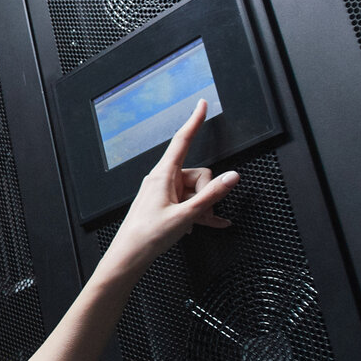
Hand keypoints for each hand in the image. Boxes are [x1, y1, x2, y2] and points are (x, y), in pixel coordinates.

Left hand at [101, 99, 238, 278]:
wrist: (129, 256)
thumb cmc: (147, 236)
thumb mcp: (186, 216)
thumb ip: (211, 196)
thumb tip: (232, 177)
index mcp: (163, 175)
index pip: (182, 140)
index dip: (194, 121)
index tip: (201, 104)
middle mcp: (162, 179)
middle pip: (198, 174)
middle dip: (205, 193)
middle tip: (198, 213)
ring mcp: (163, 192)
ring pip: (195, 190)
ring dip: (202, 207)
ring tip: (196, 224)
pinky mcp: (164, 204)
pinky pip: (188, 202)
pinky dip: (199, 212)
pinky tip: (210, 224)